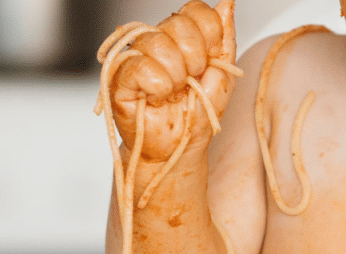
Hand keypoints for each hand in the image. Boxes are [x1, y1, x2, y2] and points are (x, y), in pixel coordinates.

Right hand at [108, 0, 236, 161]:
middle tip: (189, 83)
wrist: (180, 147)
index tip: (208, 64)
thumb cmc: (196, 114)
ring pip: (159, 44)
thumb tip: (227, 3)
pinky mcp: (118, 76)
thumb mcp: (222, 76)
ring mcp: (135, 56)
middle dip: (195, 61)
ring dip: (176, 77)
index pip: (196, 11)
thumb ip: (225, 38)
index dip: (209, 38)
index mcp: (180, 38)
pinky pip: (141, 66)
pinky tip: (157, 97)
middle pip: (180, 24)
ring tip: (173, 93)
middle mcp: (156, 41)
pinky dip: (158, 86)